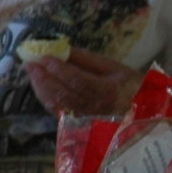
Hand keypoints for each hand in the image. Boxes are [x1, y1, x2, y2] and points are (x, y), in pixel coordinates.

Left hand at [24, 48, 145, 117]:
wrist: (142, 111)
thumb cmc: (129, 84)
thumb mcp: (114, 67)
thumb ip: (87, 59)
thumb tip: (62, 48)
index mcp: (107, 92)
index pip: (77, 80)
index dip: (59, 69)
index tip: (44, 56)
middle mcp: (95, 108)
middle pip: (63, 93)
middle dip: (43, 77)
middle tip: (29, 62)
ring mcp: (86, 118)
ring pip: (57, 104)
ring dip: (41, 87)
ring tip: (31, 71)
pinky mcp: (79, 123)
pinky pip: (57, 111)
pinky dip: (46, 97)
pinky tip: (39, 85)